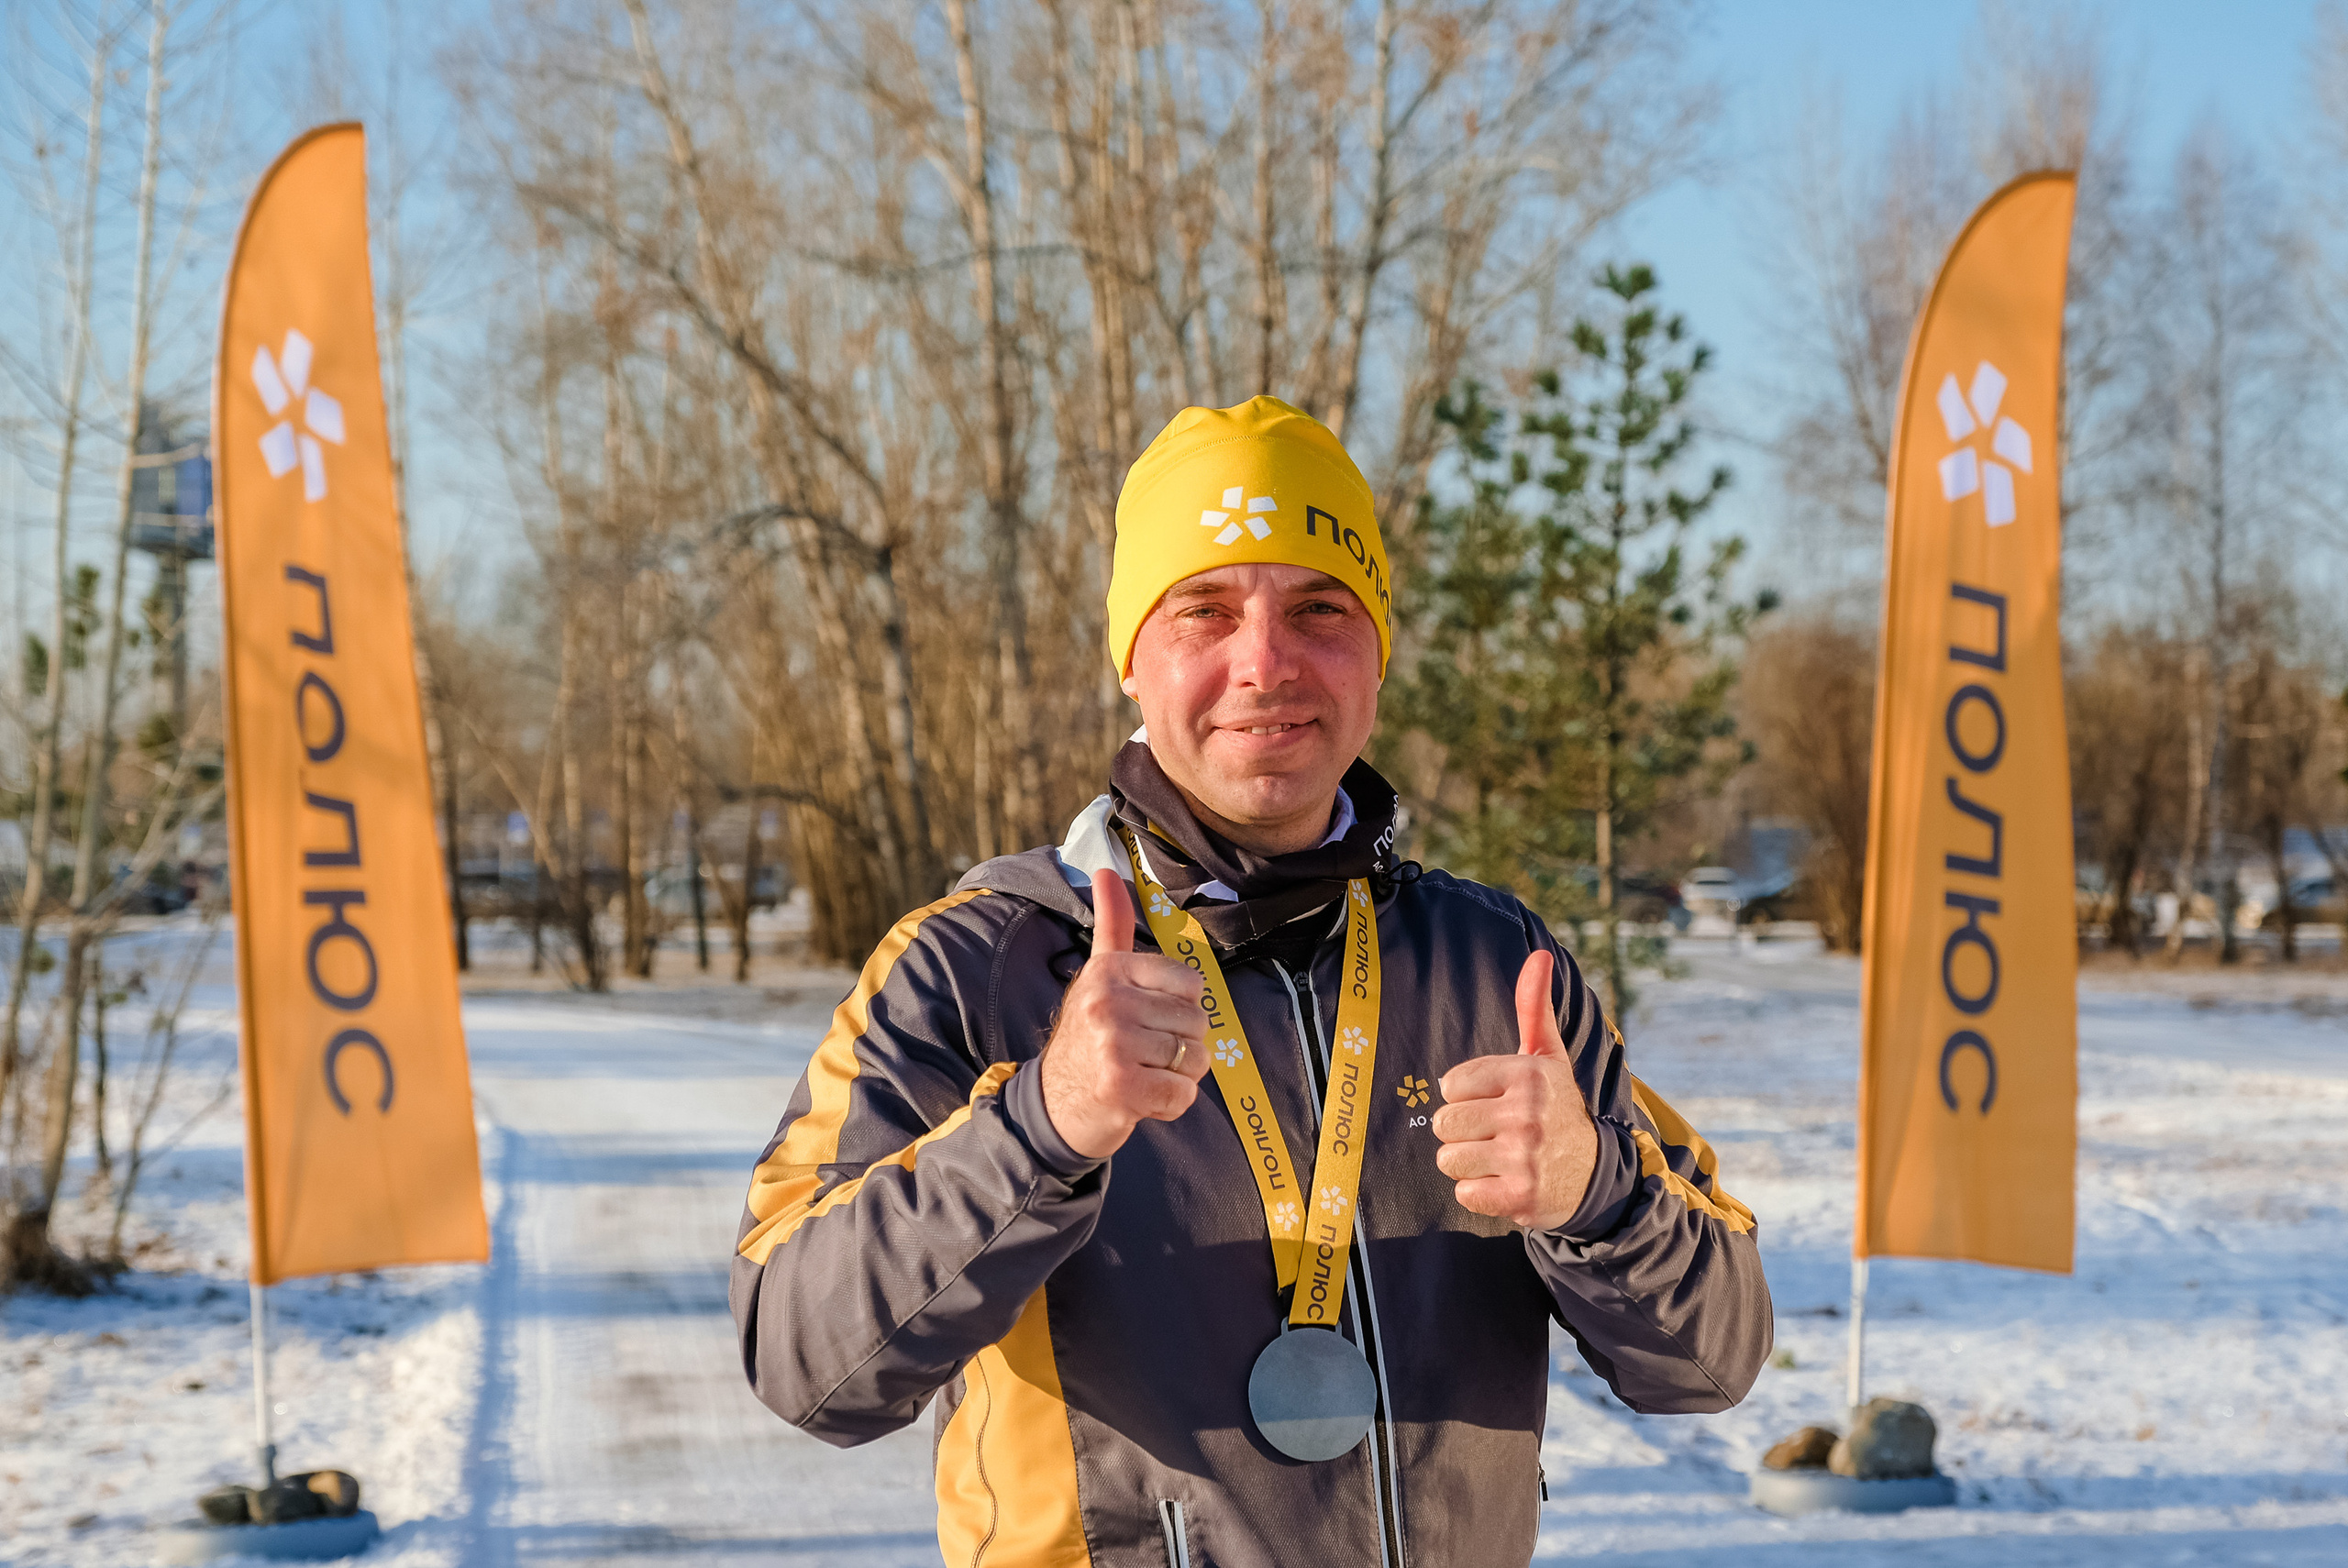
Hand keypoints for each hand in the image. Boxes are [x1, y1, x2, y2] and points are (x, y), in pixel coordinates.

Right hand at [1039, 870, 1211, 1159]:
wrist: (1053, 1104)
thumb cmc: (1087, 1036)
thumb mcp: (1098, 974)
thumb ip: (1112, 924)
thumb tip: (1106, 869)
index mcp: (1110, 971)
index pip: (1191, 984)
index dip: (1181, 1009)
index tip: (1149, 1020)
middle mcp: (1108, 1002)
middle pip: (1197, 1022)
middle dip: (1183, 1046)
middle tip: (1145, 1055)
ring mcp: (1112, 1045)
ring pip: (1195, 1059)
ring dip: (1179, 1077)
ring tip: (1144, 1074)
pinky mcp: (1120, 1087)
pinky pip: (1182, 1094)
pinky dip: (1171, 1104)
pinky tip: (1143, 1099)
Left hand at [1432, 950, 1598, 1230]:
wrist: (1596, 1177)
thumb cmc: (1558, 1110)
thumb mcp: (1548, 1058)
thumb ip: (1534, 1008)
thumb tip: (1538, 955)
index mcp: (1528, 1075)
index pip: (1450, 1085)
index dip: (1465, 1097)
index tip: (1494, 1102)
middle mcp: (1527, 1114)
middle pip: (1444, 1122)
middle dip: (1463, 1131)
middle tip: (1495, 1134)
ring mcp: (1523, 1157)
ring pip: (1449, 1158)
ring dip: (1468, 1163)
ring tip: (1499, 1158)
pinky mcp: (1518, 1197)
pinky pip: (1463, 1193)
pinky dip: (1478, 1193)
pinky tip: (1505, 1183)